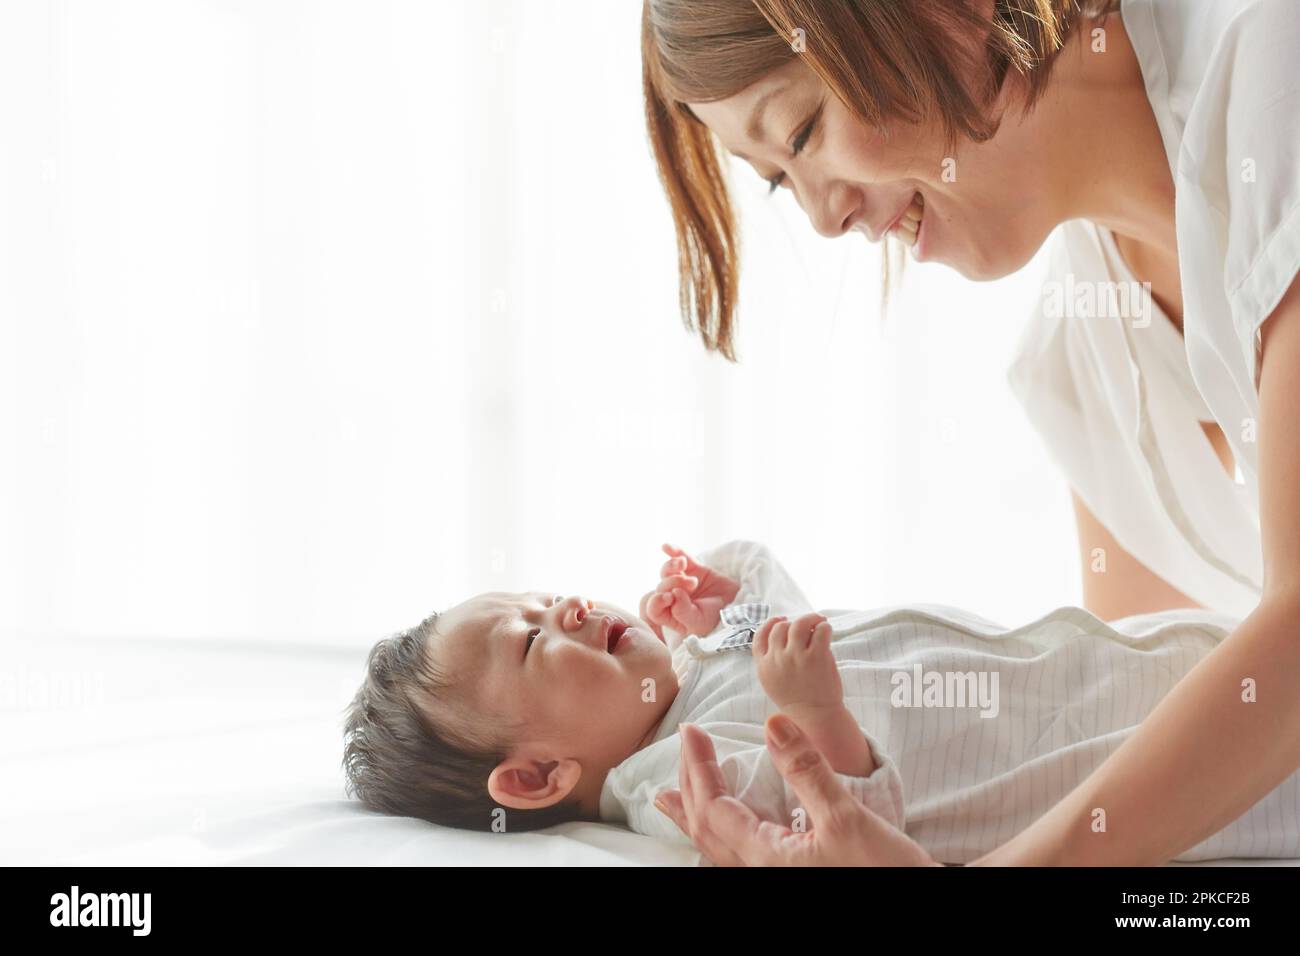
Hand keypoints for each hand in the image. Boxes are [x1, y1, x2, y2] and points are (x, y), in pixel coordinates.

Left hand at [639, 543, 740, 641]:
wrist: (738, 603)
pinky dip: (673, 551)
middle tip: (693, 584)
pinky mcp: (692, 567)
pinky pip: (680, 556)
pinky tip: (666, 546)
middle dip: (673, 582)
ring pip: (666, 571)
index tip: (670, 597)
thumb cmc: (716, 618)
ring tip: (683, 565)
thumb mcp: (699, 622)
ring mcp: (681, 581)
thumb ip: (682, 612)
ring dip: (671, 566)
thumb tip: (672, 594)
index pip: (654, 608)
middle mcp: (673, 598)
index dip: (657, 601)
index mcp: (671, 615)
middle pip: (661, 587)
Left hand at [655, 717, 940, 866]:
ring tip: (667, 797)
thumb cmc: (887, 871)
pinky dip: (717, 832)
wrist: (925, 902)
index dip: (698, 765)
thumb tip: (771, 723)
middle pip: (705, 827)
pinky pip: (735, 855)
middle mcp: (761, 872)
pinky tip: (723, 825)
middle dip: (688, 784)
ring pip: (715, 846)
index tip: (692, 730)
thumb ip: (805, 769)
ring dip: (691, 814)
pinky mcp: (789, 875)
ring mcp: (774, 877)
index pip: (712, 806)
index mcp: (766, 856)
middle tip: (684, 743)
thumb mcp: (846, 815)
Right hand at [753, 613, 841, 715]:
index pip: (760, 635)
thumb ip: (771, 659)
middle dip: (793, 623)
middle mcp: (778, 659)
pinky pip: (821, 631)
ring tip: (819, 620)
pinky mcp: (817, 657)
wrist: (814, 716)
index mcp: (764, 665)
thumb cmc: (795, 699)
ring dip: (811, 618)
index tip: (781, 619)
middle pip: (781, 627)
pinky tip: (826, 630)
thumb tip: (782, 632)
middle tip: (806, 624)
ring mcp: (797, 657)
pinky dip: (824, 626)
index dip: (770, 623)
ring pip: (800, 624)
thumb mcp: (771, 681)